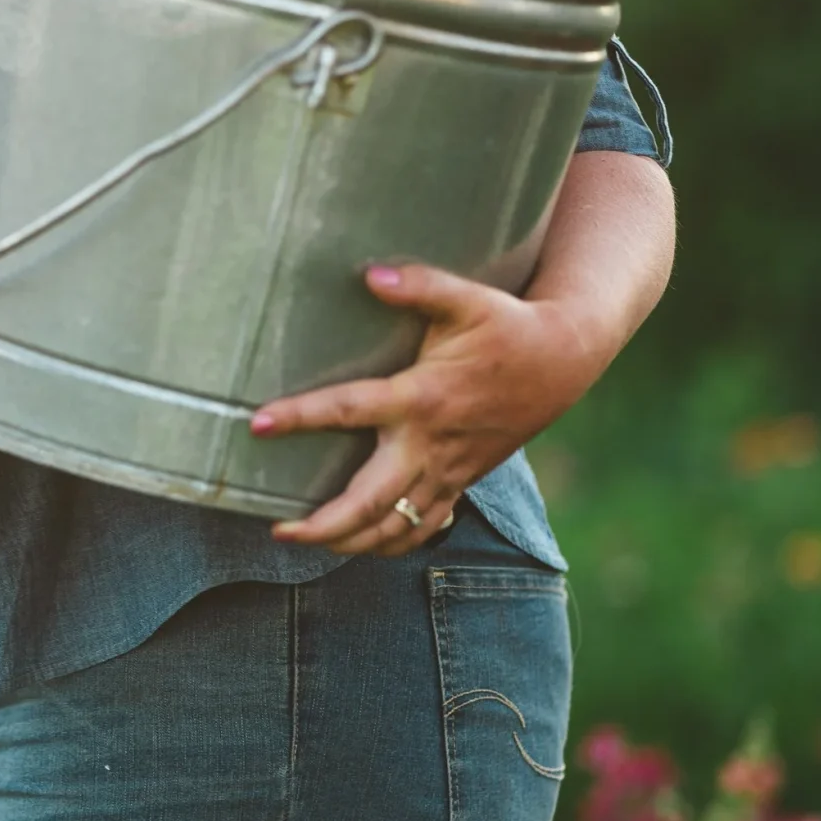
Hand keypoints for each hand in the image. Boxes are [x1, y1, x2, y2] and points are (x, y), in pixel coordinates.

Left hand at [249, 261, 613, 556]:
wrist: (563, 361)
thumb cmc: (508, 325)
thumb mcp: (468, 297)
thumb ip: (420, 286)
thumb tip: (370, 275)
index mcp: (422, 397)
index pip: (350, 410)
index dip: (302, 417)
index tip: (257, 423)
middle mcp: (431, 443)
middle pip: (370, 501)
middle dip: (323, 525)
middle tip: (277, 531)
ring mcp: (449, 470)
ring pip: (396, 527)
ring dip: (350, 543)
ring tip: (306, 543)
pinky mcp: (462, 481)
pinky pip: (425, 528)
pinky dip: (392, 544)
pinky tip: (362, 546)